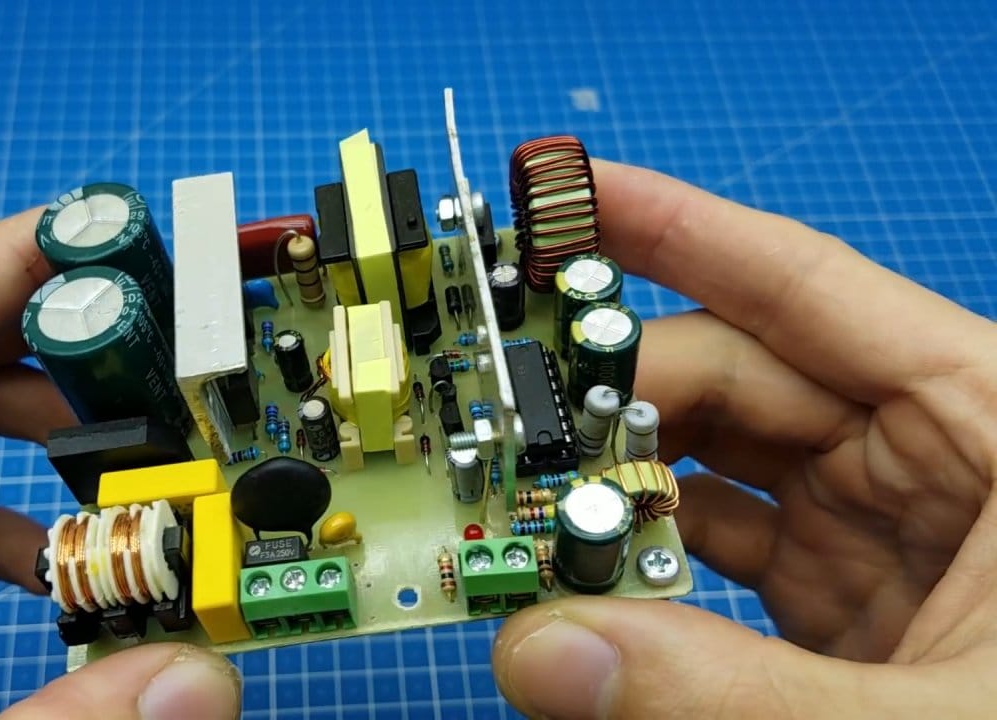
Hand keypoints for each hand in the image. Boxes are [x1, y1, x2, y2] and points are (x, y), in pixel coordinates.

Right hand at [491, 159, 996, 718]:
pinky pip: (728, 557)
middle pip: (741, 381)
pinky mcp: (852, 613)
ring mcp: (888, 539)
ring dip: (626, 487)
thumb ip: (731, 695)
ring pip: (721, 472)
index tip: (569, 198)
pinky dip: (654, 567)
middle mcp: (939, 462)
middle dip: (620, 395)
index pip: (812, 292)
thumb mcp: (931, 718)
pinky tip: (592, 576)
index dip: (680, 234)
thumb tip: (545, 656)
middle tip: (515, 418)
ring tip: (536, 499)